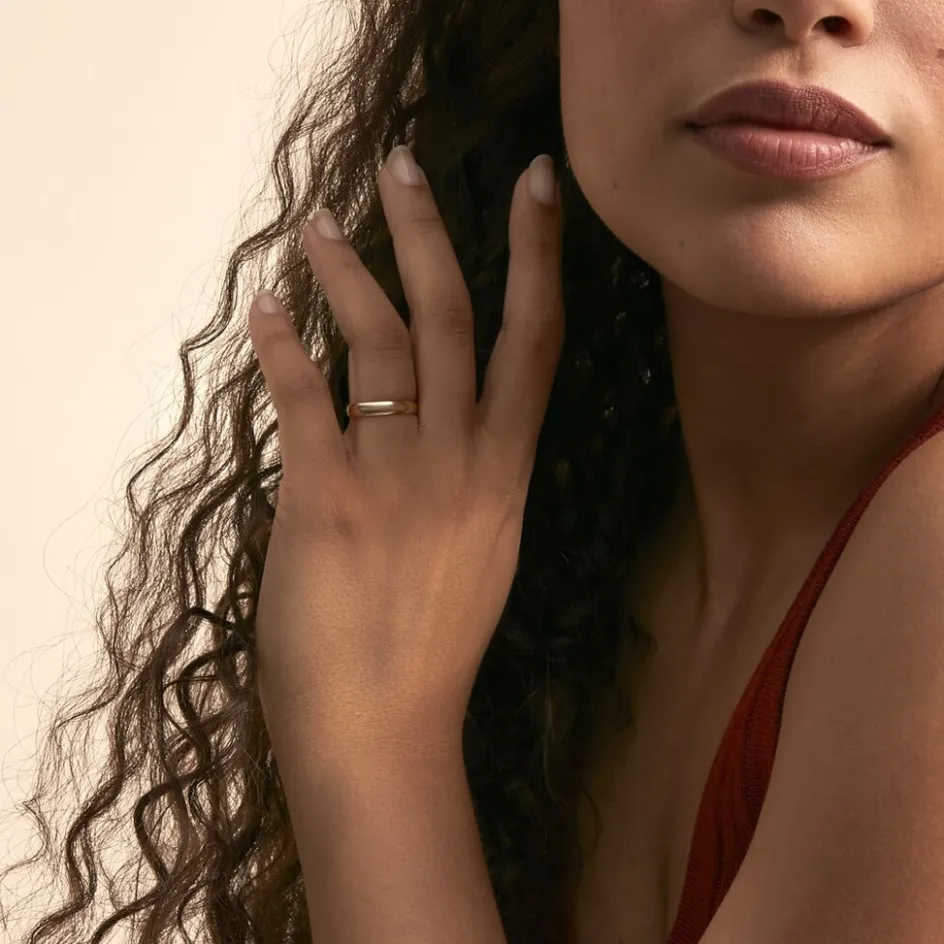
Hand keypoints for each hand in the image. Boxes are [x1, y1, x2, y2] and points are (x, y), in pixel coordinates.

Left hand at [247, 147, 563, 761]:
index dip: (538, 258)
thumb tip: (447, 423)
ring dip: (345, 273)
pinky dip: (283, 347)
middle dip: (429, 231)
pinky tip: (267, 309)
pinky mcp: (326, 502)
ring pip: (378, 343)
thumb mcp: (481, 552)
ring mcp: (397, 478)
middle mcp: (461, 461)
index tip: (536, 187)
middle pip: (452, 317)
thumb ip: (472, 480)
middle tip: (402, 164)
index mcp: (505, 473)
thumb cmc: (432, 648)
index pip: (534, 344)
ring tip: (316, 227)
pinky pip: (306, 401)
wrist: (387, 730)